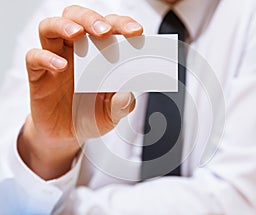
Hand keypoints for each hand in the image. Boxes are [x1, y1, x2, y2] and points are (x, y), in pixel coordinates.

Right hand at [18, 5, 142, 179]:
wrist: (66, 135)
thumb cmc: (90, 116)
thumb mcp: (111, 114)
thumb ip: (121, 104)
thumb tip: (127, 94)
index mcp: (98, 54)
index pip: (108, 28)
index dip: (121, 24)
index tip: (136, 32)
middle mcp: (76, 51)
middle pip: (77, 17)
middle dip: (91, 19)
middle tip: (105, 31)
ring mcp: (55, 60)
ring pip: (50, 27)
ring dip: (64, 25)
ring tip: (77, 34)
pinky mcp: (38, 75)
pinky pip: (34, 57)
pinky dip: (46, 57)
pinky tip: (61, 66)